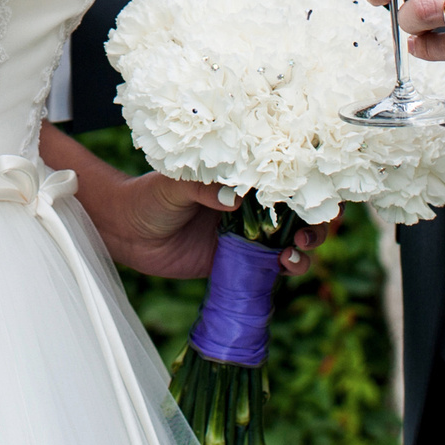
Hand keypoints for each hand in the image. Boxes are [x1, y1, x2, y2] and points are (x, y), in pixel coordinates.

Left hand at [55, 144, 329, 278]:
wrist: (126, 233)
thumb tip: (232, 197)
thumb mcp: (173, 184)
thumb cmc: (149, 197)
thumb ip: (202, 187)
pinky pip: (275, 267)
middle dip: (316, 220)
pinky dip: (290, 266)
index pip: (286, 177)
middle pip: (301, 210)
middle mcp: (251, 204)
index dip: (310, 185)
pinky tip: (286, 266)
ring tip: (294, 252)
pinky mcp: (242, 263)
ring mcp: (249, 234)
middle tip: (306, 232)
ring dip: (307, 245)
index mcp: (241, 178)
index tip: (318, 195)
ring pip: (295, 239)